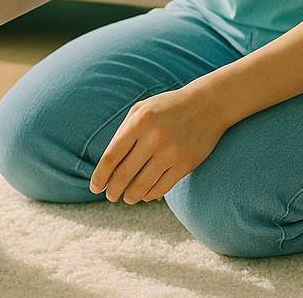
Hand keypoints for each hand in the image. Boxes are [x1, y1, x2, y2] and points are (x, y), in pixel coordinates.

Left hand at [90, 83, 227, 203]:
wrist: (207, 105)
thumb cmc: (166, 108)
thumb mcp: (141, 110)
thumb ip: (123, 133)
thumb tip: (108, 166)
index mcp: (138, 122)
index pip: (111, 157)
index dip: (100, 176)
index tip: (94, 187)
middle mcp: (153, 138)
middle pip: (124, 174)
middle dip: (113, 190)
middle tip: (110, 197)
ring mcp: (171, 152)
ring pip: (143, 185)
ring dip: (131, 196)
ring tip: (126, 198)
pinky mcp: (186, 164)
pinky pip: (162, 187)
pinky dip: (150, 195)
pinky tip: (144, 195)